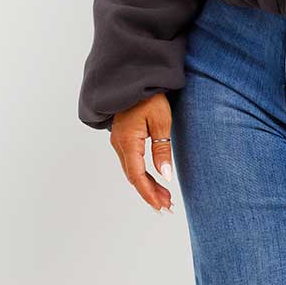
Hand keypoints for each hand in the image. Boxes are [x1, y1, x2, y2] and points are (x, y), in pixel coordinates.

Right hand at [110, 93, 175, 212]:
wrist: (135, 77)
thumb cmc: (150, 96)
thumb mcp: (162, 121)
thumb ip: (162, 149)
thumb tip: (165, 176)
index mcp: (127, 141)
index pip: (137, 175)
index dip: (148, 193)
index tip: (160, 206)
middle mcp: (119, 144)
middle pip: (133, 176)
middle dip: (149, 193)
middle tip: (167, 207)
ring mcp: (119, 141)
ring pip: (132, 171)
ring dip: (147, 185)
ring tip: (164, 198)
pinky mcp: (123, 138)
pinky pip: (131, 162)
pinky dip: (143, 174)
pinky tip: (155, 180)